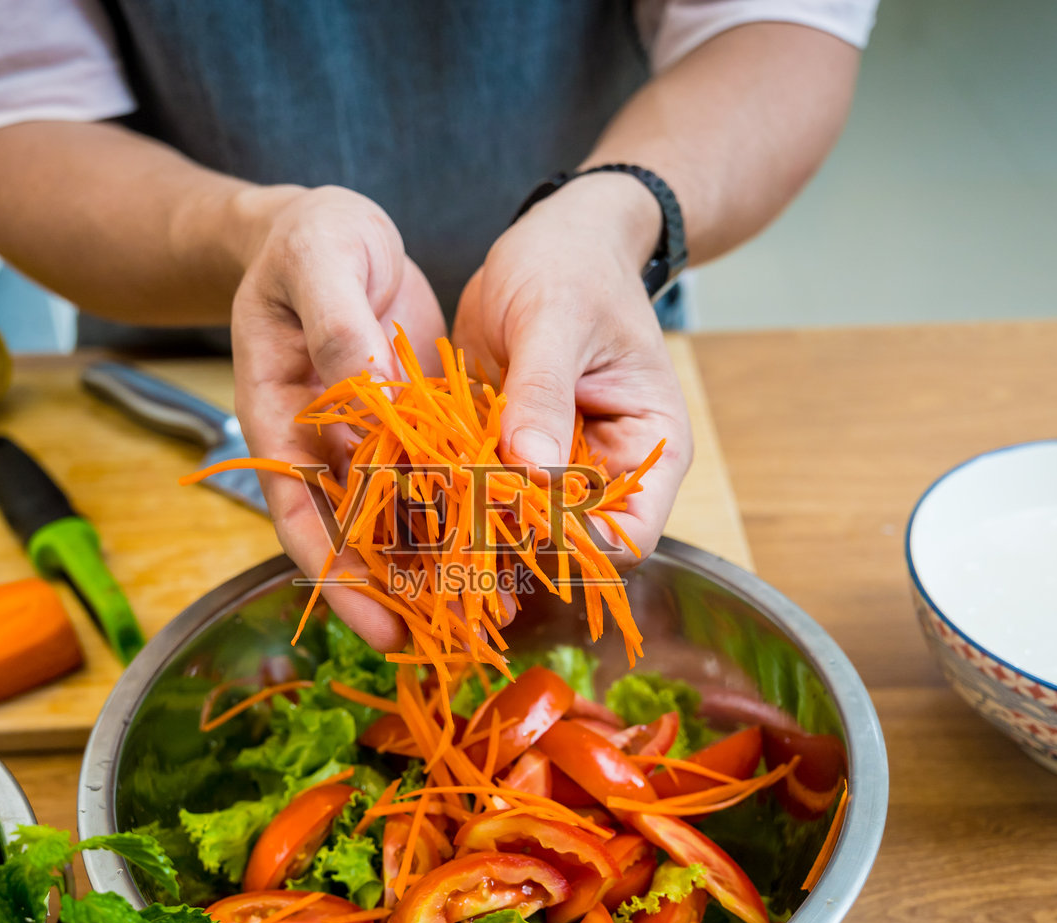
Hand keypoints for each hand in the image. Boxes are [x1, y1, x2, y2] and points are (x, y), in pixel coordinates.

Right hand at [230, 185, 444, 650]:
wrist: (337, 228)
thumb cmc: (313, 238)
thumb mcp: (323, 261)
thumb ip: (340, 327)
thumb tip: (367, 390)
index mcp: (279, 414)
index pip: (297, 512)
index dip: (333, 572)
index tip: (374, 618)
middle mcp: (320, 441)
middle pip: (347, 533)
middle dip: (389, 591)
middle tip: (439, 639)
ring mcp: (364, 439)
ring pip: (394, 516)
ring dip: (430, 561)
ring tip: (478, 610)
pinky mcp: (408, 426)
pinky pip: (434, 479)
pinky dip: (460, 510)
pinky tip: (502, 541)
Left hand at [452, 173, 692, 563]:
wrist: (551, 240)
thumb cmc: (572, 266)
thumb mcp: (555, 320)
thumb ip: (543, 392)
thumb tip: (532, 468)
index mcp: (649, 448)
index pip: (628, 536)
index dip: (575, 543)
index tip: (515, 519)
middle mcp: (605, 471)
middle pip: (569, 547)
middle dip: (514, 545)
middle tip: (451, 530)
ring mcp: (553, 468)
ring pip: (518, 530)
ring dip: (473, 528)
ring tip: (422, 518)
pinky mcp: (505, 456)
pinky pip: (479, 495)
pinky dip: (448, 498)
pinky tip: (408, 493)